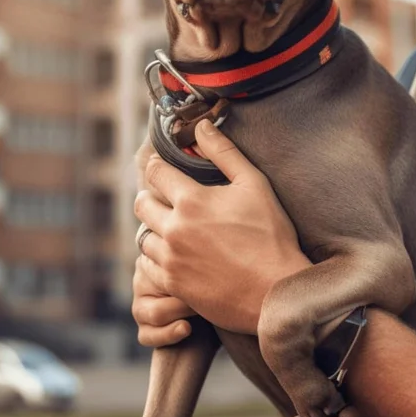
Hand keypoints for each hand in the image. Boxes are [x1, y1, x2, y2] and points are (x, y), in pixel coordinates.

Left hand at [134, 119, 310, 333]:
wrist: (274, 290)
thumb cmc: (270, 234)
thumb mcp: (254, 184)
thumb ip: (224, 152)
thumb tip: (202, 126)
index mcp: (191, 201)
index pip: (156, 173)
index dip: (158, 165)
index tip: (162, 164)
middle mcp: (173, 230)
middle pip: (142, 203)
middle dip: (152, 194)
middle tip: (167, 196)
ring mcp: (170, 260)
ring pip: (142, 236)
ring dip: (154, 227)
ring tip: (173, 226)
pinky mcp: (172, 286)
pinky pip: (147, 267)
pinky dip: (156, 257)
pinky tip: (175, 254)